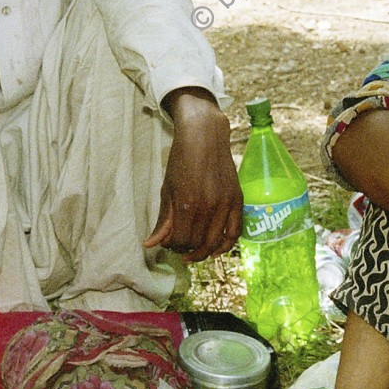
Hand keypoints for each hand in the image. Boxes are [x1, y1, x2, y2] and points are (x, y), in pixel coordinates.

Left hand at [145, 88, 242, 261]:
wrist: (204, 136)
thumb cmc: (181, 160)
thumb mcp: (167, 190)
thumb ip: (162, 220)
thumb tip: (151, 244)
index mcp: (186, 204)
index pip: (179, 240)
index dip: (171, 245)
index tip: (168, 242)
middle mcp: (207, 207)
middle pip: (196, 243)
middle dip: (185, 249)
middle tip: (179, 247)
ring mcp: (224, 204)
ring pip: (215, 242)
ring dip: (203, 252)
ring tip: (194, 252)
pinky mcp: (237, 200)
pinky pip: (235, 232)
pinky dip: (226, 245)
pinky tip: (216, 250)